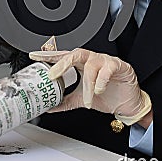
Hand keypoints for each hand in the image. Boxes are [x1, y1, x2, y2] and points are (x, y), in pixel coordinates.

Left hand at [29, 48, 151, 125]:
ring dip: (87, 84)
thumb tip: (49, 107)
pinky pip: (108, 68)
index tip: (34, 56)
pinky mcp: (118, 66)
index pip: (63, 56)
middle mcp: (92, 60)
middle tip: (52, 74)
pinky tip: (99, 90)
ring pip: (92, 65)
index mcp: (81, 65)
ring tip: (86, 99)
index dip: (48, 55)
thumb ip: (65, 101)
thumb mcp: (81, 99)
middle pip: (75, 53)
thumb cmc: (106, 95)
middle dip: (62, 62)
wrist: (127, 102)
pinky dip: (102, 80)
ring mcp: (105, 61)